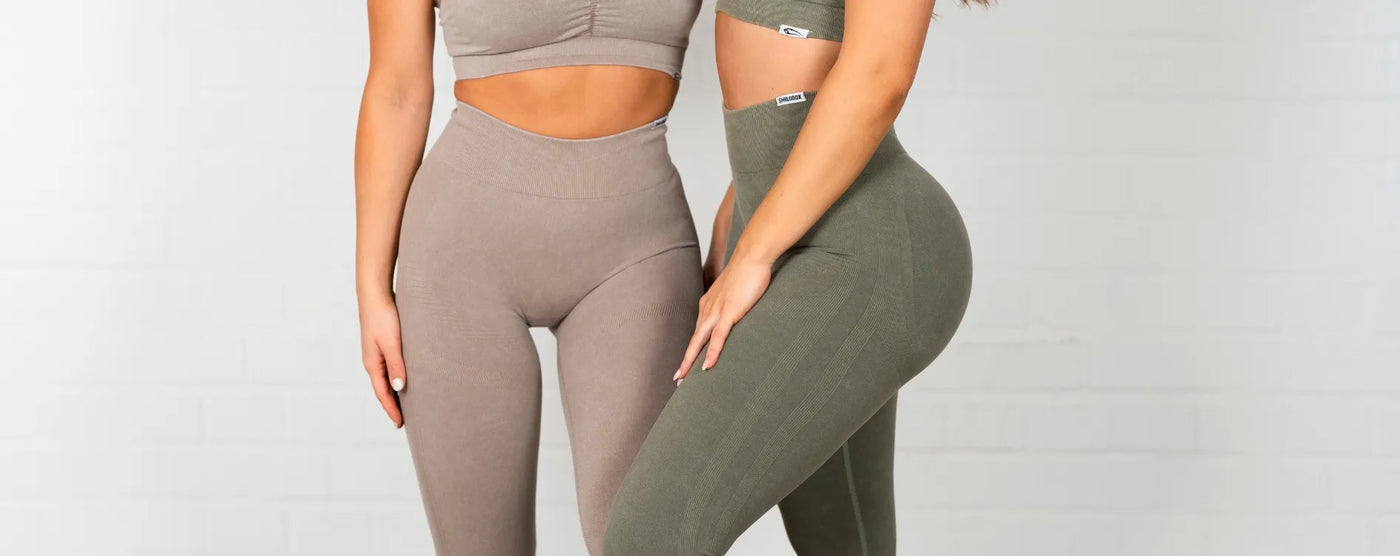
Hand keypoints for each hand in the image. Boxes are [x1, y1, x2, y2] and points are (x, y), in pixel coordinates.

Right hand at [359, 296, 406, 426]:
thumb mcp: (391, 342)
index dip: (391, 410)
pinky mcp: (383, 345)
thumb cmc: (383, 317)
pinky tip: (406, 379)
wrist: (375, 294)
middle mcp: (373, 362)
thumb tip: (398, 388)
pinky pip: (390, 368)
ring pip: (387, 379)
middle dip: (393, 405)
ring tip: (407, 405)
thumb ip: (396, 364)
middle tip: (404, 421)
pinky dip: (397, 378)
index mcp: (373, 364)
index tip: (400, 424)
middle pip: (383, 389)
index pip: (383, 394)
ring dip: (395, 393)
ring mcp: (377, 354)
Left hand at [675, 257, 772, 383]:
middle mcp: (708, 308)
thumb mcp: (736, 289)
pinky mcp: (730, 312)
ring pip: (700, 341)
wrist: (752, 255)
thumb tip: (736, 309)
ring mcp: (717, 311)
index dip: (692, 348)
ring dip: (691, 361)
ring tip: (684, 379)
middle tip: (677, 379)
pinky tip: (707, 366)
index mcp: (709, 303)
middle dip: (685, 361)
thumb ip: (732, 301)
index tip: (686, 363)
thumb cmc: (747, 270)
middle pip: (694, 340)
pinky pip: (719, 337)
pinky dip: (712, 352)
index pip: (698, 331)